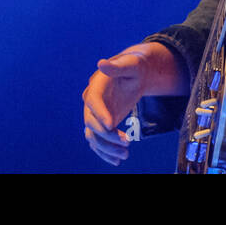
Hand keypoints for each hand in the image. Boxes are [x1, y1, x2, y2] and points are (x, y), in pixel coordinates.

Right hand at [82, 42, 183, 164]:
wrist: (135, 75)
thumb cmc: (134, 67)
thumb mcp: (130, 64)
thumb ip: (116, 66)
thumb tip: (100, 63)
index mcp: (96, 86)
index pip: (93, 101)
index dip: (100, 114)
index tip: (111, 126)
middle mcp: (91, 102)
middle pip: (91, 122)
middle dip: (106, 135)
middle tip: (126, 144)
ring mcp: (95, 115)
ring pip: (93, 136)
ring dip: (106, 148)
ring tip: (125, 155)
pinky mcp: (102, 124)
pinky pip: (98, 141)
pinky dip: (104, 152)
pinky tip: (116, 161)